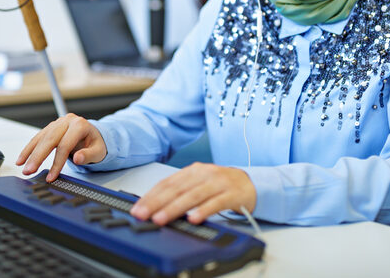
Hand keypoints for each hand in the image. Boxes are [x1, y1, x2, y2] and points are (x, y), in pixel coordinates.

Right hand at [15, 113, 106, 181]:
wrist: (95, 135)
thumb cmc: (96, 144)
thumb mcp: (98, 151)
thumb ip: (89, 155)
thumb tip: (78, 158)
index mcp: (80, 125)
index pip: (65, 144)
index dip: (57, 162)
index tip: (51, 176)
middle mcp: (67, 121)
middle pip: (50, 139)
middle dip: (37, 156)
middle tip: (29, 170)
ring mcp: (59, 123)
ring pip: (41, 137)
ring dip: (30, 152)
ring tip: (22, 166)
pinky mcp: (52, 127)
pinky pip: (39, 137)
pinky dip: (30, 148)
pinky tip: (23, 157)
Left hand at [129, 162, 255, 225]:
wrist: (251, 183)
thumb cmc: (220, 185)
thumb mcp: (198, 184)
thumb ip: (180, 193)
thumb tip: (155, 207)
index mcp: (192, 170)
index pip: (167, 183)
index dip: (151, 196)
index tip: (138, 208)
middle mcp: (203, 174)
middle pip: (177, 189)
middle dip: (158, 203)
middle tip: (144, 215)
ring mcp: (218, 182)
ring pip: (193, 195)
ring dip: (175, 208)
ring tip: (161, 218)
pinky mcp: (232, 193)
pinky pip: (216, 203)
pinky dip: (203, 210)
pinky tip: (193, 218)